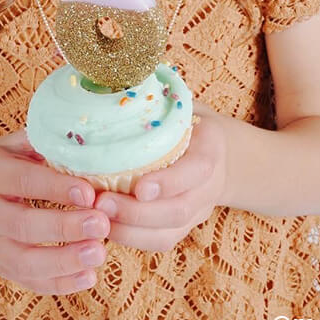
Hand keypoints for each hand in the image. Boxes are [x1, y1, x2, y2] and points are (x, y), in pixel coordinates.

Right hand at [0, 128, 112, 294]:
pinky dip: (59, 283)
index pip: (23, 182)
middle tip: (101, 224)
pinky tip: (88, 276)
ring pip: (24, 261)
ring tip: (99, 253)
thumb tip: (80, 142)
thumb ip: (40, 142)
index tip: (89, 193)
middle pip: (23, 225)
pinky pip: (28, 281)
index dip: (56, 188)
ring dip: (64, 261)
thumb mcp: (9, 145)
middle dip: (65, 227)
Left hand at [92, 101, 227, 251]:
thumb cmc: (191, 123)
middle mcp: (207, 187)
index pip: (195, 171)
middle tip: (102, 204)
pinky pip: (158, 242)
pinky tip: (104, 227)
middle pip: (178, 211)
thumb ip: (161, 98)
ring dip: (129, 231)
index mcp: (210, 150)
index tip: (140, 187)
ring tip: (96, 218)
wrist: (223, 157)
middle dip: (138, 213)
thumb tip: (118, 77)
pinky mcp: (181, 228)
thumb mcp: (184, 105)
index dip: (169, 183)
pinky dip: (130, 239)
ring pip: (167, 234)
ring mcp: (196, 212)